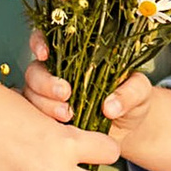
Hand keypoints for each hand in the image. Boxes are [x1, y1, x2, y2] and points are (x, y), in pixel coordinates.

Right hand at [24, 33, 170, 170]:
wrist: (129, 130)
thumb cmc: (133, 101)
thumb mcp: (139, 91)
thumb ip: (129, 92)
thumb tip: (110, 106)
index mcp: (76, 57)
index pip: (48, 40)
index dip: (39, 42)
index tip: (45, 54)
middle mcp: (57, 75)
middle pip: (35, 72)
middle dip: (46, 83)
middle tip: (66, 94)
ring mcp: (48, 100)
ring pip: (31, 97)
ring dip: (44, 106)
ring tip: (67, 116)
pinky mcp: (47, 122)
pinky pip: (34, 122)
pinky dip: (41, 125)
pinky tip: (58, 129)